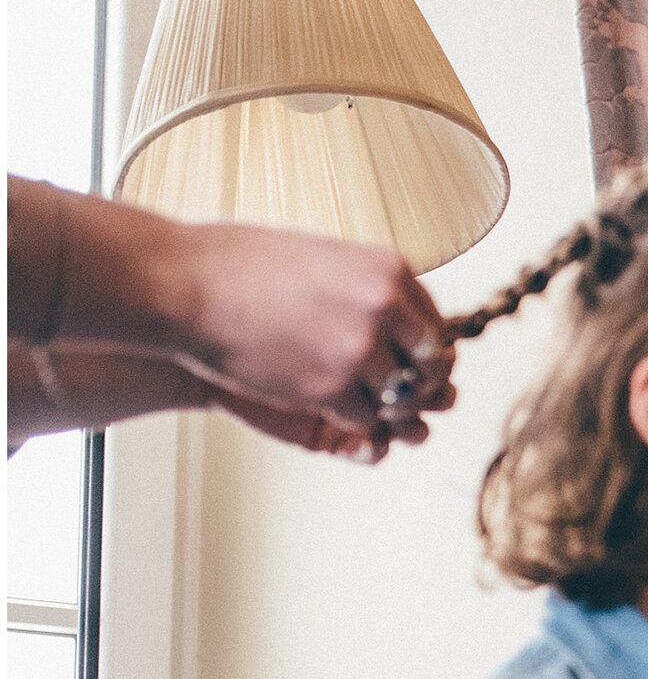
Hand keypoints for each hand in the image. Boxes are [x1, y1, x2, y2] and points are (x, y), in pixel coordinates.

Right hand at [169, 219, 455, 447]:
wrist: (183, 284)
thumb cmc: (239, 267)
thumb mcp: (322, 256)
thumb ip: (366, 285)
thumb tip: (400, 312)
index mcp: (389, 269)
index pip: (434, 322)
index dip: (421, 348)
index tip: (405, 359)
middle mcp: (386, 307)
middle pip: (431, 364)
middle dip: (416, 382)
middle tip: (394, 391)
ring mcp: (362, 348)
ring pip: (401, 398)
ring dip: (381, 405)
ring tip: (354, 397)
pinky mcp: (333, 387)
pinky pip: (367, 421)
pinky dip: (351, 421)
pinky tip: (327, 407)